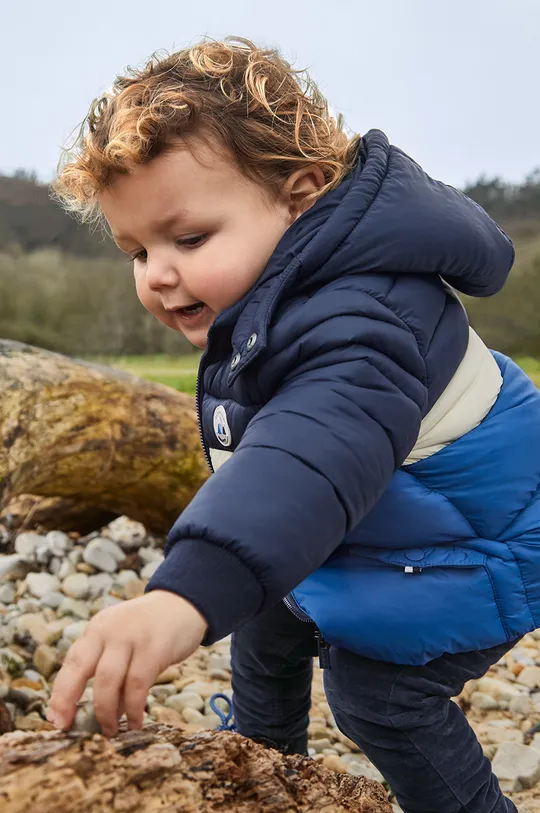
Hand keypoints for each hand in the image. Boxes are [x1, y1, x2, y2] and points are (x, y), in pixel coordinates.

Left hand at [47, 590, 207, 736]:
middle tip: (70, 728)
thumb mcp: (121, 639)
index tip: (55, 719)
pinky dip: (133, 708)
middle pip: (81, 668)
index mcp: (97, 629)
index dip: (60, 693)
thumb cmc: (149, 629)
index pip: (71, 661)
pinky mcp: (155, 648)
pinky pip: (137, 685)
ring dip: (106, 712)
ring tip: (110, 730)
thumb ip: (108, 667)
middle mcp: (109, 630)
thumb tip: (101, 711)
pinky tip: (136, 721)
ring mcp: (131, 637)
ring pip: (108, 681)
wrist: (183, 604)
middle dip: (69, 701)